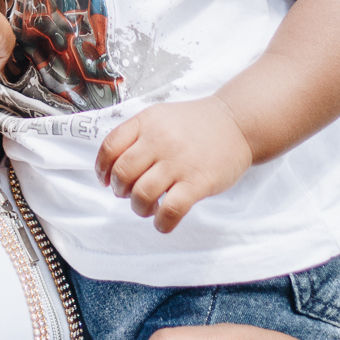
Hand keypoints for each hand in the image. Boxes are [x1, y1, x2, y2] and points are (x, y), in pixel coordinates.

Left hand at [95, 97, 252, 231]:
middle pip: (122, 173)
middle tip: (128, 194)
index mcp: (146, 122)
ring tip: (147, 207)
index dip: (102, 168)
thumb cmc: (196, 124)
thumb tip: (113, 165)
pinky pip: (171, 209)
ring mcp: (178, 162)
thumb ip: (137, 135)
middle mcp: (159, 141)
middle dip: (120, 190)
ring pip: (142, 194)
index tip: (105, 180)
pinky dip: (162, 222)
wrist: (236, 123)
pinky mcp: (198, 182)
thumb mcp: (160, 116)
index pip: (110, 147)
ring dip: (139, 208)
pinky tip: (163, 222)